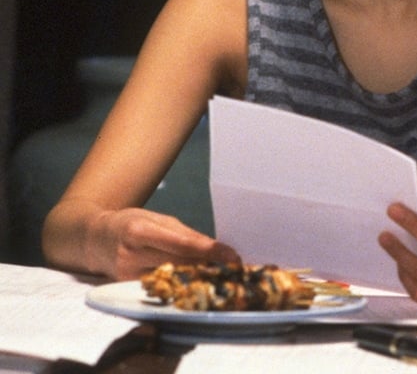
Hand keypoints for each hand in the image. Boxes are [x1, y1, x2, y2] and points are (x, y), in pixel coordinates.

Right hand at [87, 208, 238, 279]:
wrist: (92, 239)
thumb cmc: (129, 223)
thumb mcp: (156, 219)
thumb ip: (184, 234)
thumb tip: (215, 248)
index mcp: (138, 230)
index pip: (181, 243)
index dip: (209, 251)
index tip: (232, 256)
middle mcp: (130, 254)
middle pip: (178, 263)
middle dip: (209, 266)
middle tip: (235, 267)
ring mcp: (126, 274)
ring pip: (171, 277)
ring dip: (198, 277)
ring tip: (222, 274)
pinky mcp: (126, 287)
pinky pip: (161, 285)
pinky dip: (181, 282)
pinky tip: (197, 281)